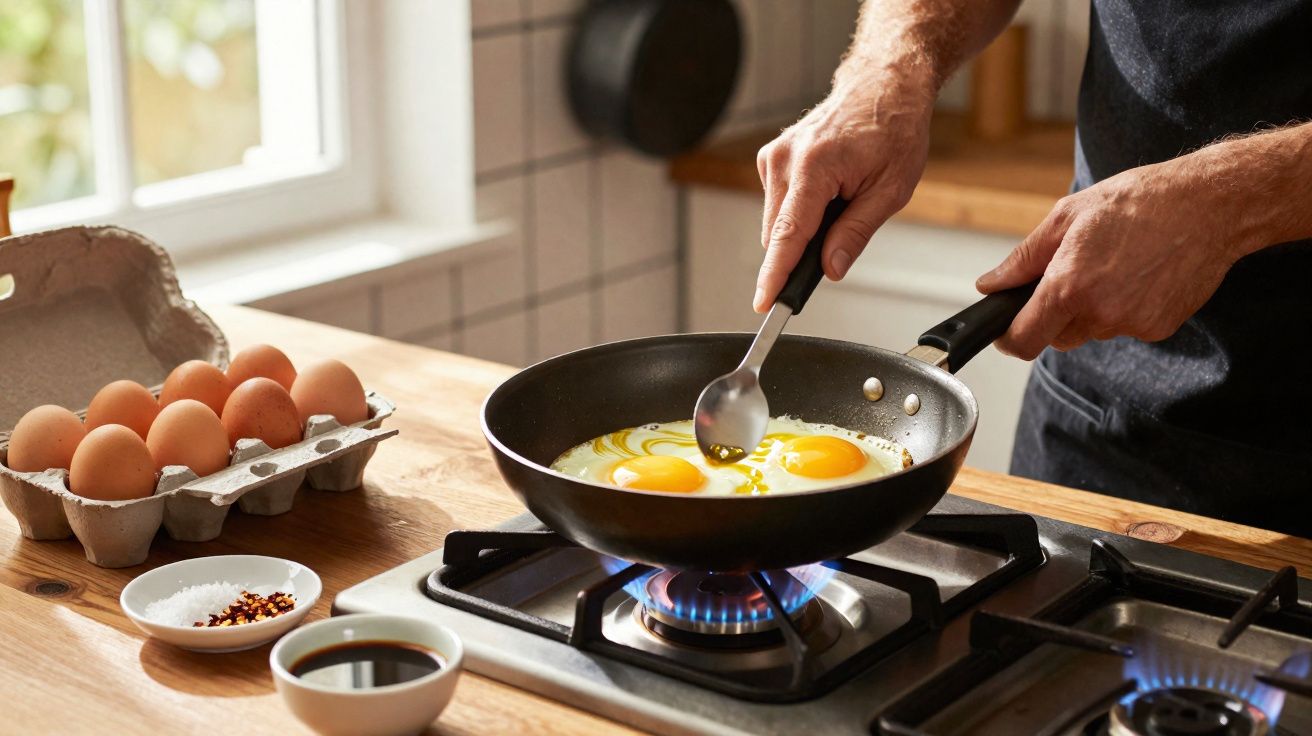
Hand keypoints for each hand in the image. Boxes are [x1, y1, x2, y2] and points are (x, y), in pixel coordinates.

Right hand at [753, 77, 932, 311]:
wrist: (882, 86)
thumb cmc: (892, 129)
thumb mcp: (890, 189)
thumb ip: (856, 233)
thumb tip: (830, 268)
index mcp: (814, 167)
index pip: (787, 235)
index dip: (775, 275)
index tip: (764, 303)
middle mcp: (785, 159)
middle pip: (779, 234)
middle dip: (802, 250)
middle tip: (839, 240)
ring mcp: (774, 156)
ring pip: (776, 222)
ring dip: (802, 228)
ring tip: (840, 202)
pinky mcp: (771, 158)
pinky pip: (778, 204)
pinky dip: (799, 211)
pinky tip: (826, 193)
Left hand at [976, 155, 1253, 358]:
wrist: (1209, 205)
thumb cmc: (1139, 202)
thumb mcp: (1067, 217)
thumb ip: (1022, 260)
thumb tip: (991, 285)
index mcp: (1069, 287)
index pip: (1024, 339)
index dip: (1008, 338)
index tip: (1004, 330)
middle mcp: (1100, 313)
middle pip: (1056, 336)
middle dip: (1054, 313)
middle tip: (1073, 271)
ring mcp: (1132, 325)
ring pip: (1091, 330)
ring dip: (1090, 308)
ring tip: (1113, 264)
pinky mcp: (1158, 329)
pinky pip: (1124, 327)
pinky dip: (1122, 307)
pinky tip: (1138, 274)